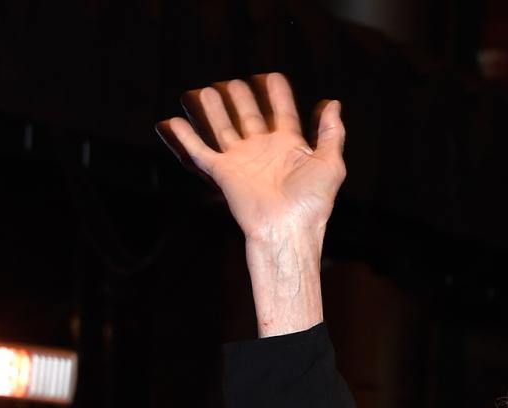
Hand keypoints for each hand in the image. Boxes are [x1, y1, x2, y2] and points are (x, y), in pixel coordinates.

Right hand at [157, 73, 345, 247]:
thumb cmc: (311, 204)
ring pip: (224, 128)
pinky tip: (174, 120)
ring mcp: (242, 161)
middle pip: (249, 117)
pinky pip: (200, 151)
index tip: (273, 77)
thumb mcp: (331, 164)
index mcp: (289, 148)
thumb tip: (334, 105)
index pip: (282, 114)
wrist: (287, 229)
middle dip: (242, 99)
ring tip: (207, 92)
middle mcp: (264, 152)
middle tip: (235, 83)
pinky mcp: (223, 173)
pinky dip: (185, 137)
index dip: (278, 95)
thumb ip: (332, 133)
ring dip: (215, 111)